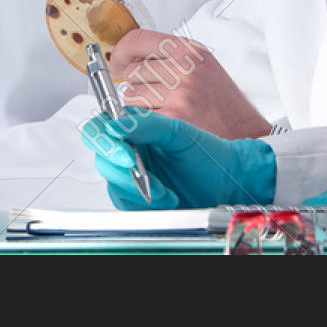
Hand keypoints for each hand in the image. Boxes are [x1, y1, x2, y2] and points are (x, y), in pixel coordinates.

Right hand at [81, 107, 275, 209]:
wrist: (225, 186)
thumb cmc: (207, 155)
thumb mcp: (178, 133)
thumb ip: (147, 124)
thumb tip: (116, 124)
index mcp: (135, 126)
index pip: (101, 126)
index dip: (104, 140)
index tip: (126, 153)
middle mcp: (127, 148)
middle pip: (101, 155)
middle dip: (121, 168)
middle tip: (141, 172)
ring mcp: (128, 173)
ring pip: (112, 180)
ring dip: (137, 187)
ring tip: (164, 189)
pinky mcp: (132, 196)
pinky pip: (123, 200)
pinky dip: (143, 202)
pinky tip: (164, 197)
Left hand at [111, 29, 271, 138]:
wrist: (247, 135)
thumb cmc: (223, 104)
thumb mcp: (202, 67)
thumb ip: (169, 57)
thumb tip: (128, 56)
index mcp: (190, 51)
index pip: (138, 38)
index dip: (121, 51)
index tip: (117, 62)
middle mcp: (185, 69)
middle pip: (132, 71)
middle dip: (138, 85)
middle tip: (159, 96)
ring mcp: (179, 94)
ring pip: (131, 95)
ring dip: (141, 106)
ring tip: (167, 111)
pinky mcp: (173, 119)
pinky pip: (138, 116)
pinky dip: (145, 122)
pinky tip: (168, 123)